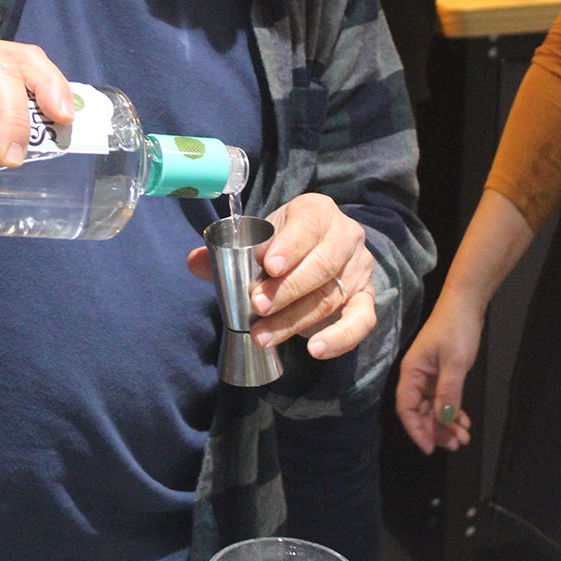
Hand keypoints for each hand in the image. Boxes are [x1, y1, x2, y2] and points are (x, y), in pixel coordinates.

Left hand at [187, 192, 375, 359]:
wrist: (313, 257)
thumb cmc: (280, 246)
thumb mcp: (257, 242)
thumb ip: (224, 254)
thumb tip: (195, 263)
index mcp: (317, 211)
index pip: (308, 225)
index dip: (290, 245)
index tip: (268, 266)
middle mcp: (345, 235)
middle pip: (322, 264)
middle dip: (287, 289)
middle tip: (257, 306)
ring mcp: (359, 268)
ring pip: (331, 296)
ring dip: (295, 320)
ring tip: (264, 336)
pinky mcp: (366, 298)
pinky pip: (362, 320)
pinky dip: (340, 338)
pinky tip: (314, 350)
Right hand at [395, 299, 479, 454]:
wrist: (466, 304)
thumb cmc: (456, 329)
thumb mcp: (454, 363)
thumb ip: (448, 392)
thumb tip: (443, 420)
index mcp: (411, 373)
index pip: (406, 408)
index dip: (416, 430)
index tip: (430, 448)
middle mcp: (417, 377)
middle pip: (420, 412)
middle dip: (436, 430)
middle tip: (456, 444)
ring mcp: (430, 376)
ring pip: (433, 408)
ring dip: (446, 424)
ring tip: (463, 437)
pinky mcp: (442, 373)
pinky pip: (443, 399)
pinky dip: (452, 411)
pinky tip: (464, 420)